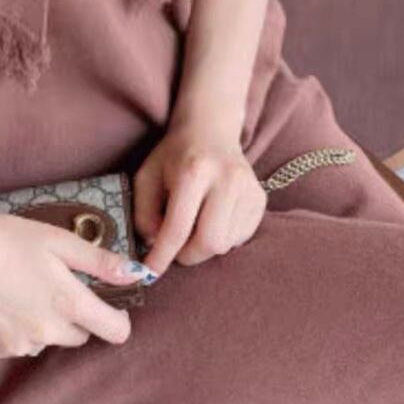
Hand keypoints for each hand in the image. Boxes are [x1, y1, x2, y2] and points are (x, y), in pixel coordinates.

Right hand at [0, 206, 151, 358]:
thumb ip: (100, 262)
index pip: (114, 331)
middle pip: (79, 336)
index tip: (108, 305)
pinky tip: (0, 302)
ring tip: (19, 290)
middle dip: (74, 317)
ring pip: (46, 341)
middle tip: (50, 286)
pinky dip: (15, 329)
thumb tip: (137, 274)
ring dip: (43, 324)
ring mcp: (19, 345)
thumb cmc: (5, 238)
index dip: (116, 319)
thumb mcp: (58, 241)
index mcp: (68, 303)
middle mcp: (47, 332)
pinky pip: (18, 345)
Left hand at [133, 122, 267, 275]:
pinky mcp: (260, 199)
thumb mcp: (147, 177)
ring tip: (195, 225)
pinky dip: (222, 237)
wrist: (211, 130)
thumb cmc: (173, 156)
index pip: (178, 227)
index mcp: (194, 172)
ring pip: (225, 244)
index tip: (150, 273)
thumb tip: (154, 243)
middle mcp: (227, 180)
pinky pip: (240, 237)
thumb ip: (144, 212)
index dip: (162, 255)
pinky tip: (212, 219)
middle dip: (188, 255)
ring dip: (204, 245)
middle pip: (210, 242)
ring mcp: (249, 190)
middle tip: (175, 248)